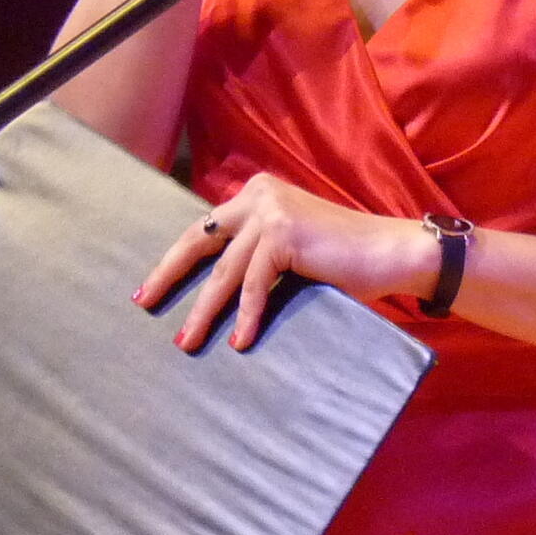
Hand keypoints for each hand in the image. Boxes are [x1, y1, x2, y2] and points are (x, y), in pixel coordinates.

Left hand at [133, 173, 436, 352]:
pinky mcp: (284, 233)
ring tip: (187, 342)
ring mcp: (271, 210)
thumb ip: (255, 252)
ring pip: (224, 270)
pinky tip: (240, 342)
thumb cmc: (344, 260)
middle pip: (200, 240)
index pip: (206, 228)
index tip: (150, 289)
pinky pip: (254, 283)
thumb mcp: (290, 248)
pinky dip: (246, 315)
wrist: (392, 252)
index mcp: (257, 192)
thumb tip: (210, 287)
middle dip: (169, 275)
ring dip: (204, 311)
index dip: (176, 260)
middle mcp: (259, 193)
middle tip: (143, 303)